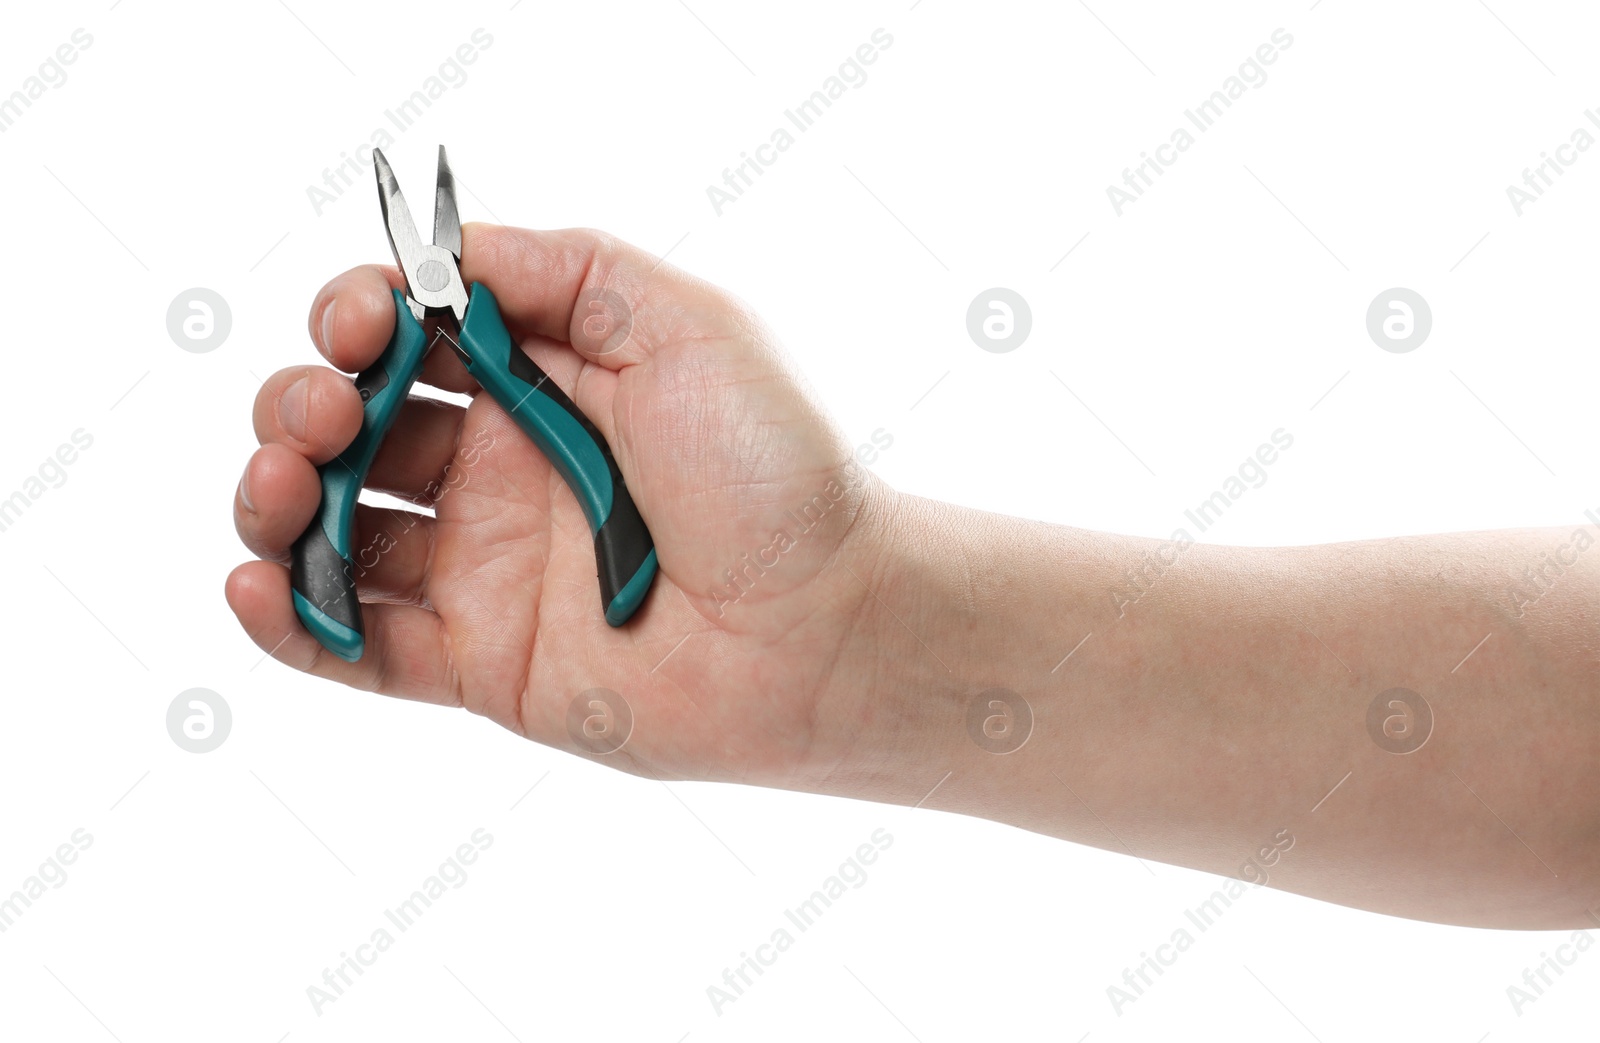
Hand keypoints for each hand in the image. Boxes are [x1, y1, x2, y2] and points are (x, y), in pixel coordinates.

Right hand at [227, 223, 898, 786]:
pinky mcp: (480, 662)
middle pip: (348, 429)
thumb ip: (564, 271)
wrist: (827, 623)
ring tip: (282, 490)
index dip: (355, 320)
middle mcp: (500, 473)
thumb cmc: (775, 469)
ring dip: (273, 501)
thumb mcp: (686, 323)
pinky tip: (259, 583)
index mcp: (541, 385)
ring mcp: (483, 570)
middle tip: (328, 412)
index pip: (404, 339)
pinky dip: (289, 619)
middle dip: (301, 405)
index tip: (359, 325)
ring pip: (333, 531)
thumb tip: (443, 255)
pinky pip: (358, 646)